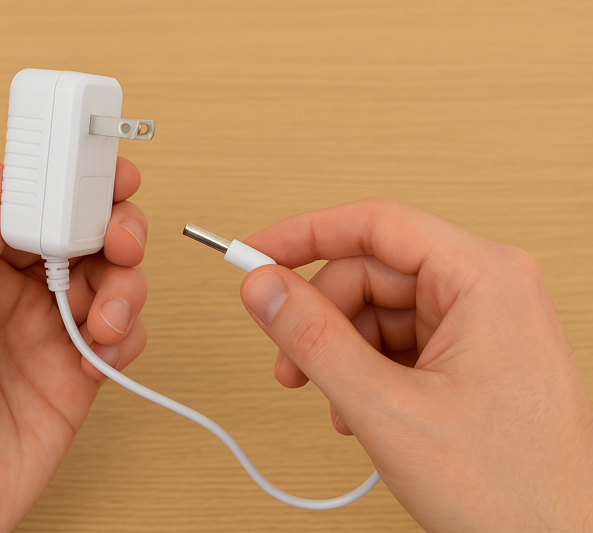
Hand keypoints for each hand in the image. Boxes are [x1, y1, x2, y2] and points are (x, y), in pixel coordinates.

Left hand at [0, 159, 148, 531]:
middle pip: (81, 238)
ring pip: (111, 283)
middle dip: (112, 229)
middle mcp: (16, 298)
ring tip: (106, 318)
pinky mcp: (77, 376)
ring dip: (125, 289)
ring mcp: (50, 336)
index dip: (67, 185)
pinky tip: (106, 351)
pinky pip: (122, 337)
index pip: (30, 209)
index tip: (97, 169)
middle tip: (121, 239)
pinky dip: (128, 337)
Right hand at [239, 198, 592, 531]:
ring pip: (379, 311)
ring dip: (341, 352)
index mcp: (484, 278)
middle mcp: (488, 291)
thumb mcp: (387, 408)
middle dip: (320, 316)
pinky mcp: (473, 358)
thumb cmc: (509, 491)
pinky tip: (360, 409)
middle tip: (287, 357)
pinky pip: (399, 342)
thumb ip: (313, 339)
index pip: (375, 225)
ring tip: (332, 399)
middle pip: (371, 273)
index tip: (256, 254)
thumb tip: (264, 289)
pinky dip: (366, 371)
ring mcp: (483, 325)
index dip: (304, 235)